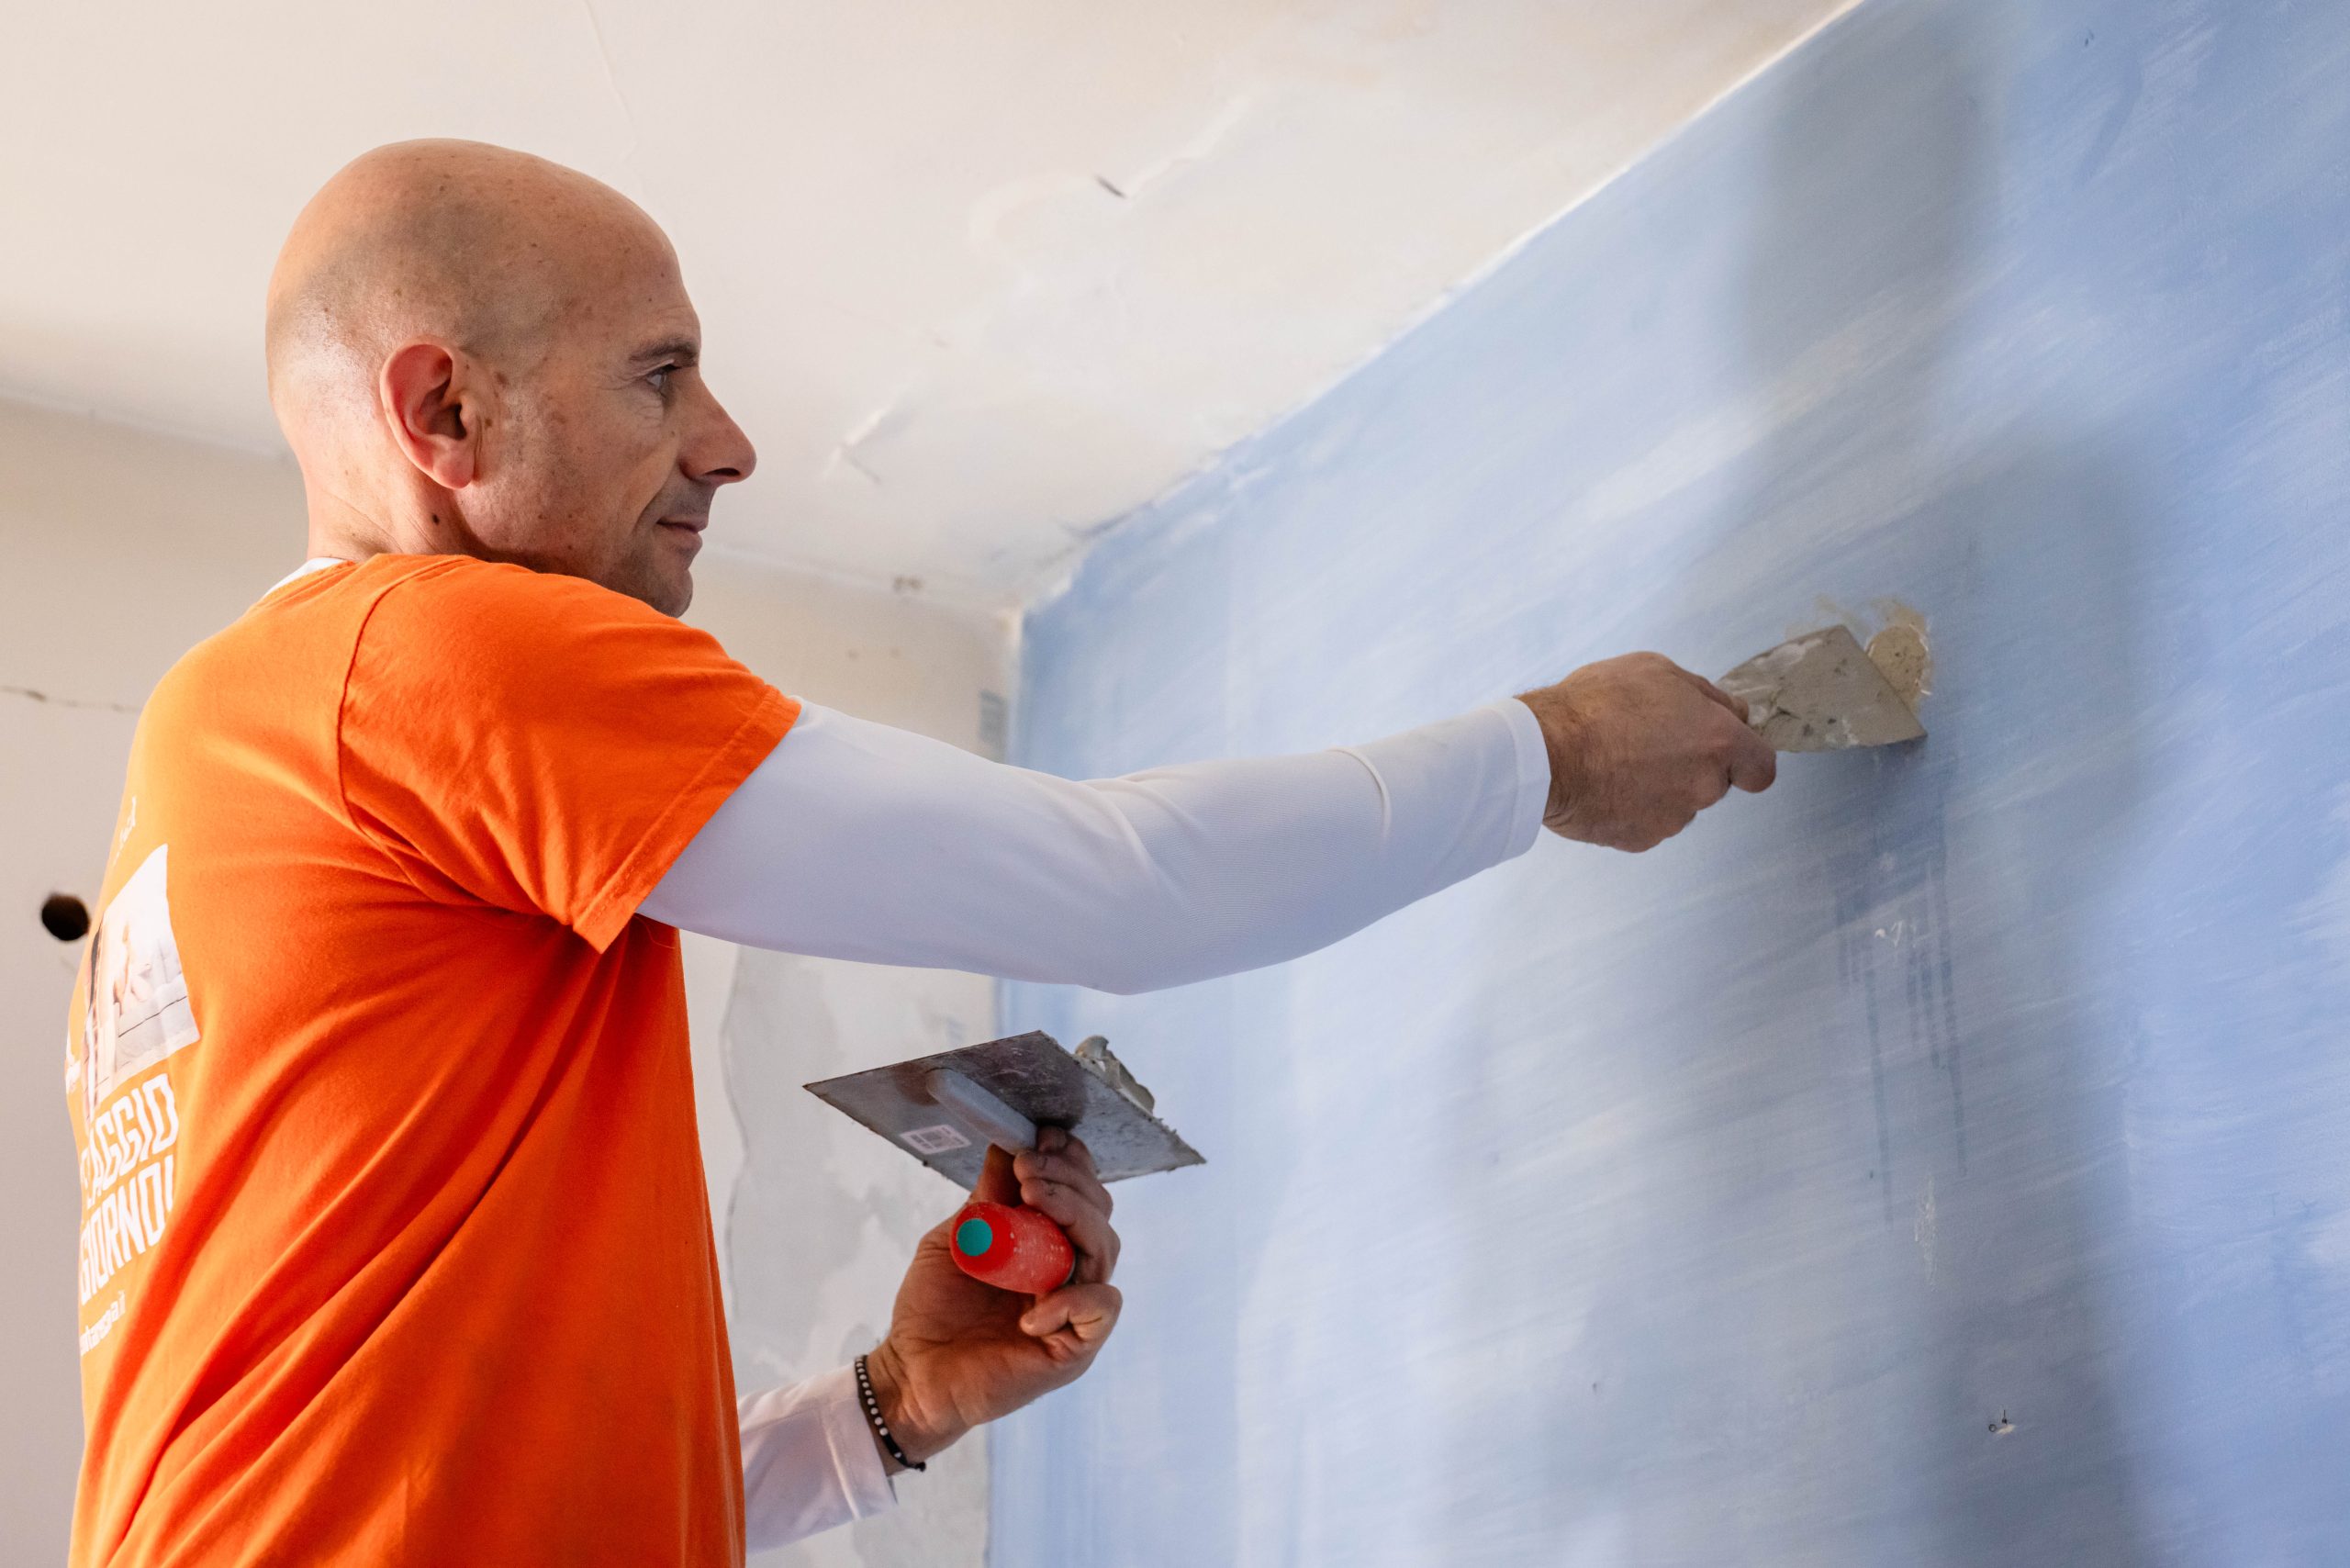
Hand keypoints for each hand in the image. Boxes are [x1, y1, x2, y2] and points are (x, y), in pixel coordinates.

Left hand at [862, 1128, 1122, 1467]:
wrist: (912, 1372)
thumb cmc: (933, 1309)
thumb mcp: (960, 1236)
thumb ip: (989, 1196)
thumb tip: (1007, 1141)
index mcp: (1046, 1243)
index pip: (1081, 1192)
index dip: (1071, 1162)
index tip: (1042, 1139)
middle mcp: (1069, 1271)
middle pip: (1100, 1212)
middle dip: (1068, 1180)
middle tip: (1028, 1170)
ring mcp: (1075, 1309)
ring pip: (1105, 1248)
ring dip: (1073, 1215)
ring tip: (1032, 1199)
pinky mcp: (1074, 1347)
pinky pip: (1101, 1309)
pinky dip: (1074, 1297)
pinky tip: (1032, 1302)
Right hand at [1518, 652, 1776, 850]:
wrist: (1545, 753)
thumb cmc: (1599, 703)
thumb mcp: (1658, 670)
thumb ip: (1706, 695)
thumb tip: (1732, 713)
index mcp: (1718, 742)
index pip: (1761, 769)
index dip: (1746, 759)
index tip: (1726, 752)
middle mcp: (1704, 786)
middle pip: (1715, 783)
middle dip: (1692, 766)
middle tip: (1650, 742)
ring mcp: (1673, 818)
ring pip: (1680, 803)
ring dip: (1661, 787)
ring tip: (1618, 761)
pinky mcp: (1640, 840)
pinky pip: (1647, 822)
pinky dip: (1632, 807)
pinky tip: (1604, 784)